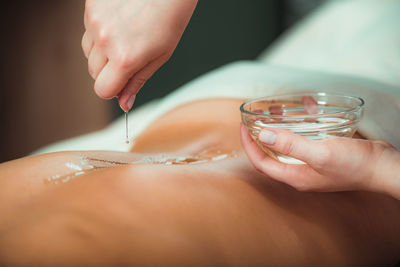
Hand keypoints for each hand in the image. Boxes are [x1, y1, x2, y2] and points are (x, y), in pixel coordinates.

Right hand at [82, 0, 197, 110]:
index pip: (102, 90)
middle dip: (109, 70)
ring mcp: (95, 21)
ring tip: (125, 37)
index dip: (113, 88)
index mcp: (125, 58)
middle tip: (129, 56)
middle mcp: (105, 40)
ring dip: (102, 51)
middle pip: (93, 73)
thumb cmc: (170, 19)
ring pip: (88, 52)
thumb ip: (138, 81)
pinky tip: (119, 22)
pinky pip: (87, 30)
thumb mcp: (160, 57)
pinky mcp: (90, 6)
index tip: (122, 81)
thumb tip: (125, 104)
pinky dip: (99, 31)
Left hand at [240, 123, 399, 198]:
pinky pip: (303, 142)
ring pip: (286, 147)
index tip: (242, 126)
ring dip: (277, 131)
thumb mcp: (320, 152)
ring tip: (273, 113)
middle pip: (270, 156)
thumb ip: (290, 144)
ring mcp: (311, 165)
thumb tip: (262, 135)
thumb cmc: (354, 165)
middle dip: (259, 138)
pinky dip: (298, 128)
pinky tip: (303, 113)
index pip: (261, 162)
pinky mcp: (322, 156)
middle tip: (254, 119)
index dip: (248, 145)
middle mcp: (300, 173)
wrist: (383, 168)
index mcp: (295, 176)